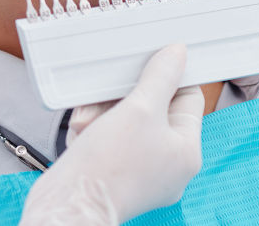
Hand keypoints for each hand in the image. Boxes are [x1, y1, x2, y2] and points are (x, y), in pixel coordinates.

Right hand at [19, 44, 202, 225]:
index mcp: (186, 152)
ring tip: (87, 121)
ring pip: (125, 122)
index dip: (169, 76)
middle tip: (106, 94)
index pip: (187, 98)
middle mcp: (167, 165)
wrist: (71, 203)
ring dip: (102, 113)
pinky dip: (93, 130)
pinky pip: (108, 139)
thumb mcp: (140, 109)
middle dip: (122, 97)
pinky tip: (82, 132)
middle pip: (151, 109)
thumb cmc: (110, 165)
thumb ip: (160, 78)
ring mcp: (141, 172)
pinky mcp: (114, 174)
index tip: (151, 59)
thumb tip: (177, 54)